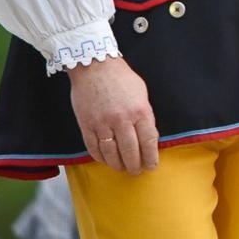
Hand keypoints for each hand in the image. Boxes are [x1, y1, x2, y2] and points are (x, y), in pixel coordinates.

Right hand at [68, 57, 159, 174]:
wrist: (95, 67)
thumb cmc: (122, 79)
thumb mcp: (142, 94)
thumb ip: (145, 115)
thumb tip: (149, 137)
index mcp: (140, 111)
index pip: (148, 141)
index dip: (151, 157)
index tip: (152, 166)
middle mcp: (122, 120)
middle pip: (130, 151)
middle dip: (135, 165)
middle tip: (137, 172)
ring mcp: (102, 123)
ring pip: (111, 153)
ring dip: (117, 165)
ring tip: (122, 169)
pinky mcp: (86, 125)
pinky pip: (93, 148)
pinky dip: (100, 157)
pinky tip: (105, 160)